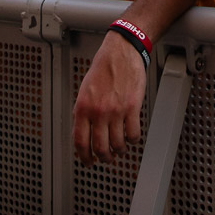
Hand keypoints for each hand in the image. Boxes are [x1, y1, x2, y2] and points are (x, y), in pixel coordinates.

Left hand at [72, 31, 146, 163]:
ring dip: (120, 150)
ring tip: (121, 148)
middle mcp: (98, 111)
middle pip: (100, 147)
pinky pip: (134, 134)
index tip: (88, 162)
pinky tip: (132, 137)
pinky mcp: (133, 107)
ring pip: (118, 144)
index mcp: (83, 107)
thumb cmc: (104, 68)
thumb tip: (82, 132)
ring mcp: (116, 110)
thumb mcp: (84, 90)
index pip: (80, 141)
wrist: (121, 52)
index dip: (84, 157)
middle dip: (104, 158)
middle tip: (107, 158)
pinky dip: (133, 140)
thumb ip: (82, 112)